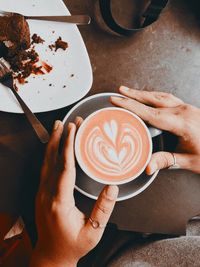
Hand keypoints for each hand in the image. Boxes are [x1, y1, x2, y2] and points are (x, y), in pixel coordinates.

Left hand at [30, 119, 118, 266]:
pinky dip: (49, 153)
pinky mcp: (41, 193)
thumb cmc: (72, 245)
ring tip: (57, 127)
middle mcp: (47, 195)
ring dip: (51, 142)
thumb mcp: (93, 232)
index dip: (68, 146)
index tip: (72, 129)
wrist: (51, 255)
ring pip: (45, 162)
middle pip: (51, 159)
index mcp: (60, 202)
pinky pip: (45, 168)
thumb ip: (104, 209)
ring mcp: (41, 193)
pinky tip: (53, 145)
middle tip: (67, 121)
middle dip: (59, 137)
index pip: (64, 167)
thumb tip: (112, 187)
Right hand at [110, 86, 199, 173]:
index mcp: (182, 124)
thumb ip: (166, 161)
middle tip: (118, 93)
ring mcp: (187, 108)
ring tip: (128, 91)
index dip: (131, 106)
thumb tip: (147, 167)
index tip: (117, 100)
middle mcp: (184, 112)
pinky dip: (154, 96)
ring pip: (160, 96)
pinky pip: (167, 98)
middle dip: (133, 96)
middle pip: (153, 100)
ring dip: (143, 94)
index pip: (150, 113)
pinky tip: (148, 97)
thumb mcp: (188, 161)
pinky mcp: (188, 108)